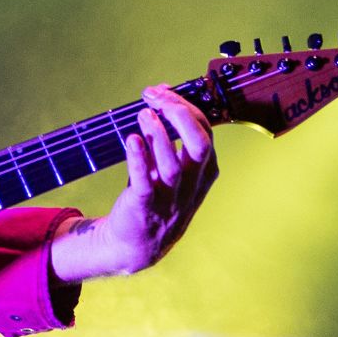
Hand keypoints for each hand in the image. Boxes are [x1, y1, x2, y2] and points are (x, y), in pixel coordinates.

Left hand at [50, 85, 217, 282]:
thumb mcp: (169, 167)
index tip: (161, 92)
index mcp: (203, 172)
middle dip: (182, 115)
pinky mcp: (145, 208)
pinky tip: (132, 139)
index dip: (186, 107)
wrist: (136, 245)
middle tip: (157, 99)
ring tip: (144, 112)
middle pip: (200, 145)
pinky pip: (146, 184)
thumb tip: (162, 92)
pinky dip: (139, 160)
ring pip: (173, 165)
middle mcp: (191, 185)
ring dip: (159, 135)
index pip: (205, 132)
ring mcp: (170, 199)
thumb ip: (168, 133)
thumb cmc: (154, 197)